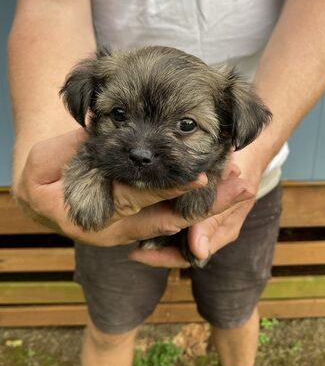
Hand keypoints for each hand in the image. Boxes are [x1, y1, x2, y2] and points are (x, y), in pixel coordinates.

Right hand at [13, 130, 253, 247]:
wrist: (42, 200)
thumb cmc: (40, 178)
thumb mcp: (45, 163)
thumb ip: (74, 154)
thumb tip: (100, 134)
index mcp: (94, 217)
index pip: (140, 200)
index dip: (170, 190)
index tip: (201, 178)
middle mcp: (119, 231)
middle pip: (170, 217)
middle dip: (206, 204)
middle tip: (241, 186)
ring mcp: (131, 231)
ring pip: (176, 220)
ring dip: (209, 205)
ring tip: (241, 185)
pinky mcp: (140, 225)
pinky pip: (171, 217)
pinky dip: (196, 204)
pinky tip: (220, 185)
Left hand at [129, 152, 260, 266]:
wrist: (251, 151)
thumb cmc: (242, 169)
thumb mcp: (227, 195)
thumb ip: (211, 220)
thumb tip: (198, 252)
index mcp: (221, 233)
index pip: (187, 256)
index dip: (160, 257)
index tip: (135, 254)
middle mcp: (212, 231)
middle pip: (179, 248)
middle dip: (154, 247)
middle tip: (128, 244)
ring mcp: (206, 220)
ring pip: (176, 235)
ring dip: (155, 233)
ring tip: (130, 229)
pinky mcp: (199, 207)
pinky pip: (178, 218)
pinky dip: (162, 216)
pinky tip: (144, 208)